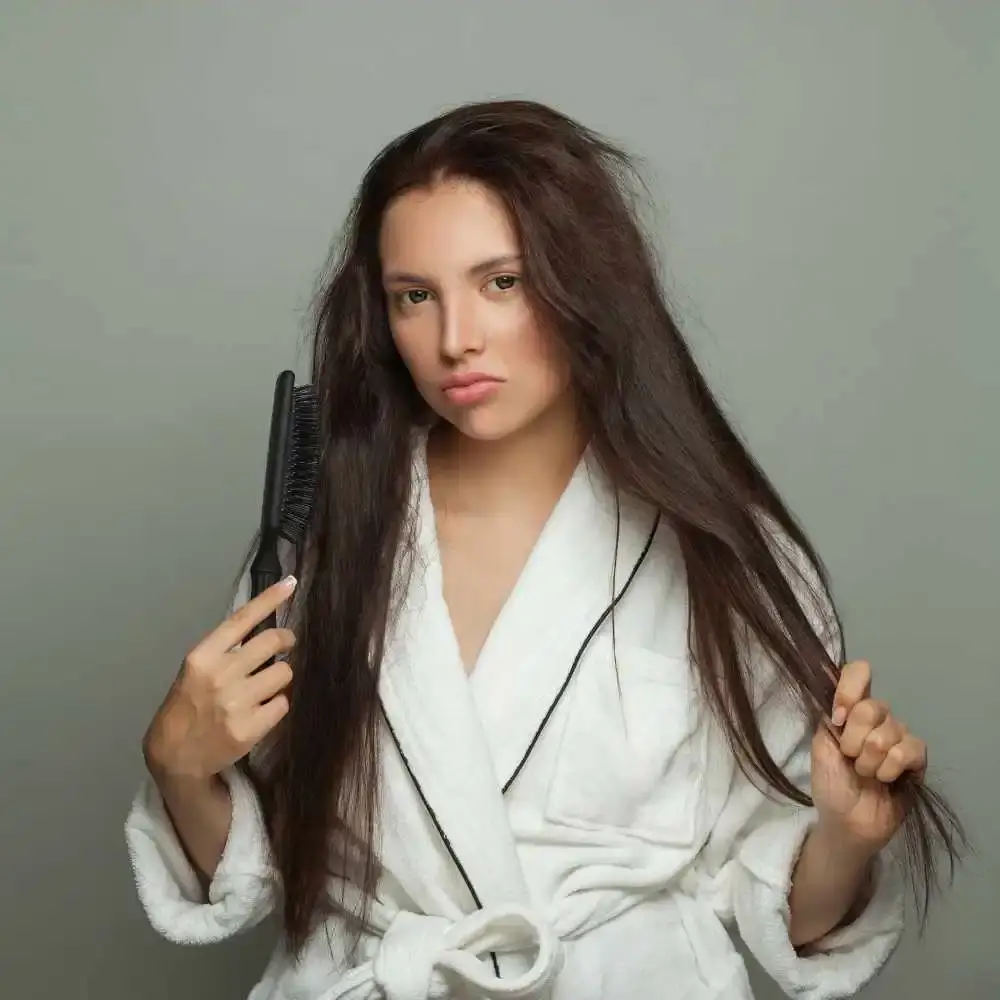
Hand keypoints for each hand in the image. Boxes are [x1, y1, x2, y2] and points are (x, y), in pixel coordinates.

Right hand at [142, 576, 297, 780]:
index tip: (290, 583)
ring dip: (278, 677)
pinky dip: (276, 705)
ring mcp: (236, 703)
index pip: (242, 619)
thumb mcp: (196, 670)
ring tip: (262, 688)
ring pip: (284, 672)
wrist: (176, 755)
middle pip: (273, 641)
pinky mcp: (250, 728)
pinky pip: (283, 704)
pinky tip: (259, 712)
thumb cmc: (188, 705)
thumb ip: (226, 650)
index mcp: (202, 656)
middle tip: (286, 644)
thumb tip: (265, 629)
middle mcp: (221, 675)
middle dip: (286, 640)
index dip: (269, 598)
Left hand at [810, 660, 926, 851]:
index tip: (839, 716)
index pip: (858, 673)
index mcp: (850, 710)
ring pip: (890, 730)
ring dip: (870, 759)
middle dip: (854, 739)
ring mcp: (897, 736)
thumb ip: (828, 715)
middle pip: (872, 706)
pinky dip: (891, 767)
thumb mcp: (821, 747)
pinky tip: (886, 779)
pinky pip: (909, 749)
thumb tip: (824, 672)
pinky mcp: (917, 758)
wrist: (847, 822)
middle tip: (850, 759)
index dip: (850, 689)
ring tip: (866, 774)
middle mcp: (876, 718)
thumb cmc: (831, 784)